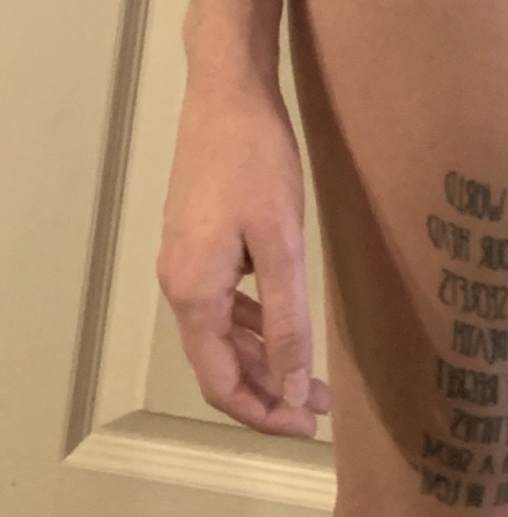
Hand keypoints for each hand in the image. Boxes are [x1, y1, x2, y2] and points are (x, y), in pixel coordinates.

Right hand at [157, 68, 330, 436]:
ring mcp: (185, 259)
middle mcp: (179, 283)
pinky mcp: (198, 238)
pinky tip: (283, 323)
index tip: (307, 427)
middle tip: (320, 406)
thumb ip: (286, 319)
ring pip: (221, 332)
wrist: (227, 89)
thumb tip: (293, 387)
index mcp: (193, 291)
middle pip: (218, 362)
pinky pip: (222, 301)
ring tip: (312, 377)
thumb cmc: (255, 159)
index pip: (220, 382)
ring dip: (264, 358)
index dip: (262, 413)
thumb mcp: (281, 241)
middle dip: (269, 390)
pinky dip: (252, 323)